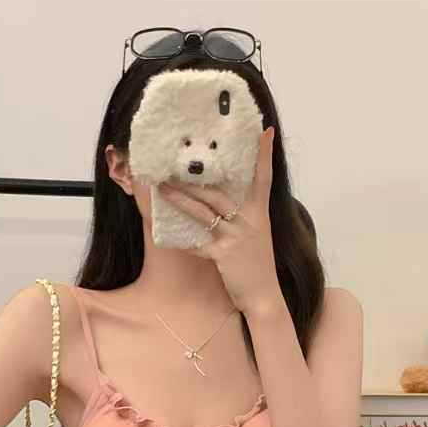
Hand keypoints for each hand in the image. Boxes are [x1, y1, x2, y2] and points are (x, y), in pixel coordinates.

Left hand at [157, 126, 280, 315]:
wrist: (264, 296)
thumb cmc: (257, 264)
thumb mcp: (258, 234)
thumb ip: (244, 215)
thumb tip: (222, 198)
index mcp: (259, 213)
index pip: (263, 177)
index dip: (264, 154)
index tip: (264, 130)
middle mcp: (249, 221)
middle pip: (218, 193)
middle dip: (194, 180)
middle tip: (174, 164)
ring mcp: (236, 238)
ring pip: (204, 212)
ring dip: (181, 199)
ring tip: (162, 188)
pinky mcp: (223, 256)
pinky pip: (198, 245)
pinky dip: (182, 241)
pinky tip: (166, 236)